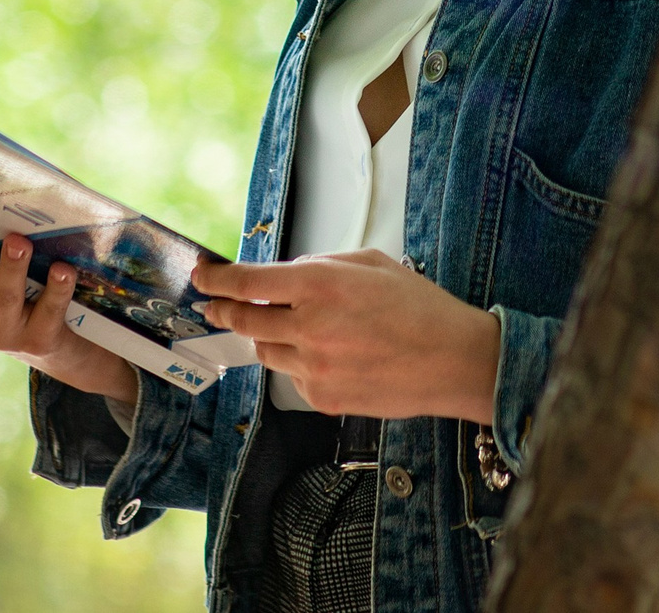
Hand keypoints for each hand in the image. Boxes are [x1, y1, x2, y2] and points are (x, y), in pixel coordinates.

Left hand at [192, 249, 498, 421]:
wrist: (455, 361)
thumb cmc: (420, 309)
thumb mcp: (369, 262)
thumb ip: (319, 265)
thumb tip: (285, 275)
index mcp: (319, 285)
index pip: (246, 282)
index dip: (216, 279)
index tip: (203, 277)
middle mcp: (309, 327)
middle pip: (244, 320)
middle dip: (225, 310)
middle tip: (218, 305)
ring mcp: (313, 367)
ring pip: (265, 350)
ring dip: (268, 336)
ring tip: (295, 327)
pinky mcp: (322, 398)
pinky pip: (292, 378)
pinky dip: (299, 364)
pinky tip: (330, 356)